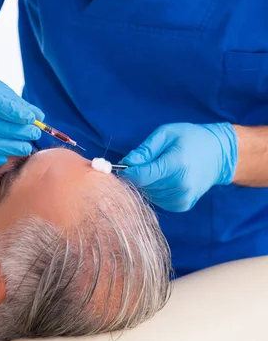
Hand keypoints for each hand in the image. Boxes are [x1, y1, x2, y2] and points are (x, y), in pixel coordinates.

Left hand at [119, 123, 237, 211]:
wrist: (219, 154)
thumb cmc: (191, 139)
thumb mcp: (166, 134)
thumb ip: (145, 150)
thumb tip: (125, 163)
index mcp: (176, 165)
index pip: (141, 176)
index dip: (127, 172)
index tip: (121, 166)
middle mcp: (180, 186)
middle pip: (143, 187)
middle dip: (136, 176)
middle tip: (141, 162)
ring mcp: (182, 198)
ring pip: (148, 195)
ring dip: (146, 183)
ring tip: (158, 168)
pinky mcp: (183, 206)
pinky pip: (158, 200)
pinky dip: (155, 190)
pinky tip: (165, 178)